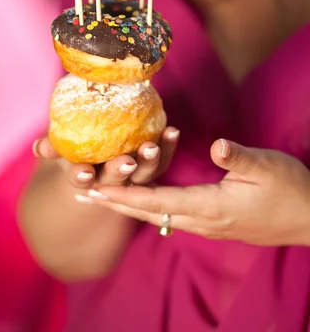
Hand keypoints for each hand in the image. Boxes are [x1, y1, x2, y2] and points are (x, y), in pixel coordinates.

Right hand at [32, 127, 179, 200]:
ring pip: (145, 174)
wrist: (99, 154)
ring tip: (152, 146)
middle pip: (118, 180)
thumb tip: (39, 147)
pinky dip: (168, 146)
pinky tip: (172, 130)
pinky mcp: (154, 167)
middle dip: (121, 171)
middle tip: (127, 161)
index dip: (82, 178)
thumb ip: (52, 146)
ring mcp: (136, 176)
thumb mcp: (63, 148)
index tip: (84, 172)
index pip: (82, 180)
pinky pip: (163, 158)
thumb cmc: (78, 147)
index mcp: (88, 179)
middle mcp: (113, 182)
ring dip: (150, 160)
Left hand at [86, 139, 309, 246]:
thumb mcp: (267, 167)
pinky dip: (148, 207)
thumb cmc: (289, 190)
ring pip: (158, 216)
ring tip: (102, 198)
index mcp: (209, 207)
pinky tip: (141, 201)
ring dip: (128, 207)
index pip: (157, 200)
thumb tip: (217, 145)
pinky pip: (171, 216)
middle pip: (149, 213)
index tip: (95, 190)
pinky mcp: (214, 223)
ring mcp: (207, 225)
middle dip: (115, 204)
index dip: (125, 195)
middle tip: (82, 196)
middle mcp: (202, 221)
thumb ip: (239, 157)